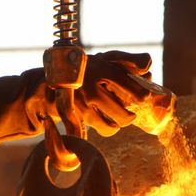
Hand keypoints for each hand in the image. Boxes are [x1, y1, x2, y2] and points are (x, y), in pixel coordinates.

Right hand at [0, 51, 164, 146]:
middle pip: (124, 116)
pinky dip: (88, 137)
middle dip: (128, 117)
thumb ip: (128, 60)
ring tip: (113, 120)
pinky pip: (87, 134)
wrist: (46, 79)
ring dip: (113, 125)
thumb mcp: (104, 58)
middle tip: (128, 114)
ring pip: (110, 128)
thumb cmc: (82, 68)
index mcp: (105, 71)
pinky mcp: (72, 117)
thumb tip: (149, 65)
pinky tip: (90, 131)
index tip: (142, 99)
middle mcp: (94, 89)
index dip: (142, 98)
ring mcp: (83, 105)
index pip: (136, 92)